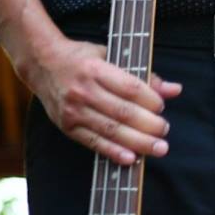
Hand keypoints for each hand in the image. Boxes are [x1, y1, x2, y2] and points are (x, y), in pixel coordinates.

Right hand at [23, 35, 180, 164]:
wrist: (41, 63)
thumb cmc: (80, 58)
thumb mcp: (109, 56)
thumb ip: (143, 75)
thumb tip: (173, 90)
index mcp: (94, 69)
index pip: (130, 88)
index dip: (151, 101)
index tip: (161, 107)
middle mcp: (82, 90)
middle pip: (123, 113)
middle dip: (150, 125)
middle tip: (164, 130)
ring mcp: (73, 110)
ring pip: (111, 130)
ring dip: (139, 142)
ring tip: (159, 148)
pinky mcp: (67, 125)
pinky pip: (93, 142)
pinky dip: (113, 152)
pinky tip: (131, 158)